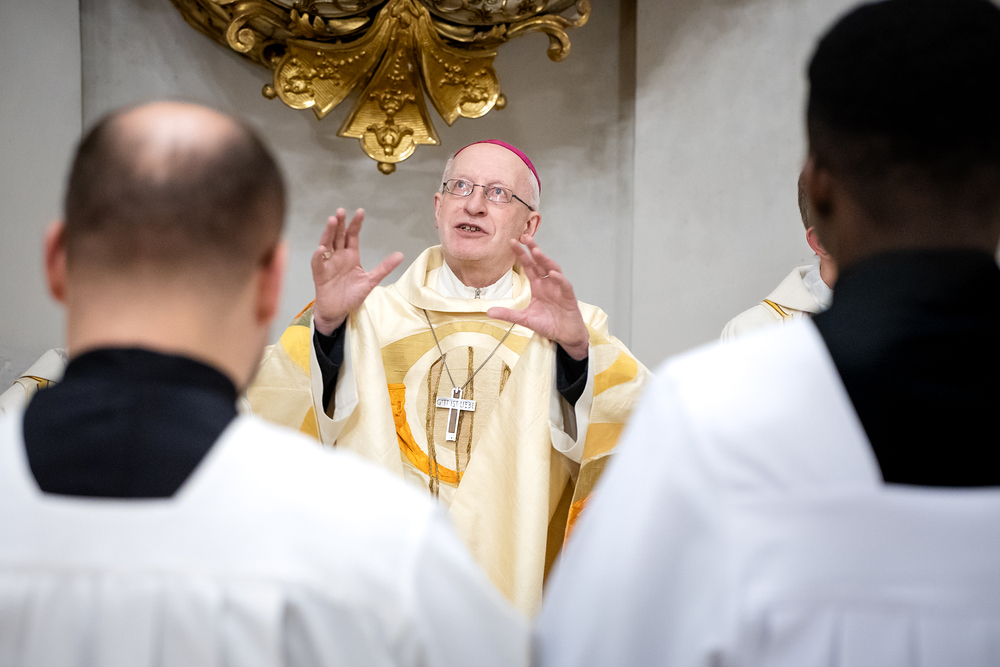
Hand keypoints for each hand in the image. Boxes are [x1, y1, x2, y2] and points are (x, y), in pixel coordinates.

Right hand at [312, 208, 402, 334]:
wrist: (338, 311)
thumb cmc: (352, 295)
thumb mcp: (371, 280)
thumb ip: (384, 267)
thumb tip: (401, 254)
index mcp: (350, 255)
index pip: (352, 235)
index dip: (355, 224)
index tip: (360, 212)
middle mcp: (338, 256)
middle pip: (338, 236)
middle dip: (340, 223)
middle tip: (341, 211)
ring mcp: (328, 264)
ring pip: (326, 244)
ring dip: (328, 233)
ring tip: (332, 221)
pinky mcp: (320, 274)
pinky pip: (318, 263)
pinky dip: (319, 256)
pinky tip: (322, 249)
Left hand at [487, 238, 589, 359]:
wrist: (565, 336)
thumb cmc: (548, 324)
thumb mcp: (524, 319)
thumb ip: (508, 314)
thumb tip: (488, 312)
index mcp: (538, 286)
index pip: (529, 266)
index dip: (521, 254)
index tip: (512, 242)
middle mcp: (548, 284)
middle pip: (541, 263)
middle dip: (533, 250)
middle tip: (525, 237)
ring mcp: (559, 289)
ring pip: (553, 270)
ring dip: (545, 261)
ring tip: (536, 252)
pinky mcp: (569, 298)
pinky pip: (564, 286)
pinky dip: (559, 279)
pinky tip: (552, 273)